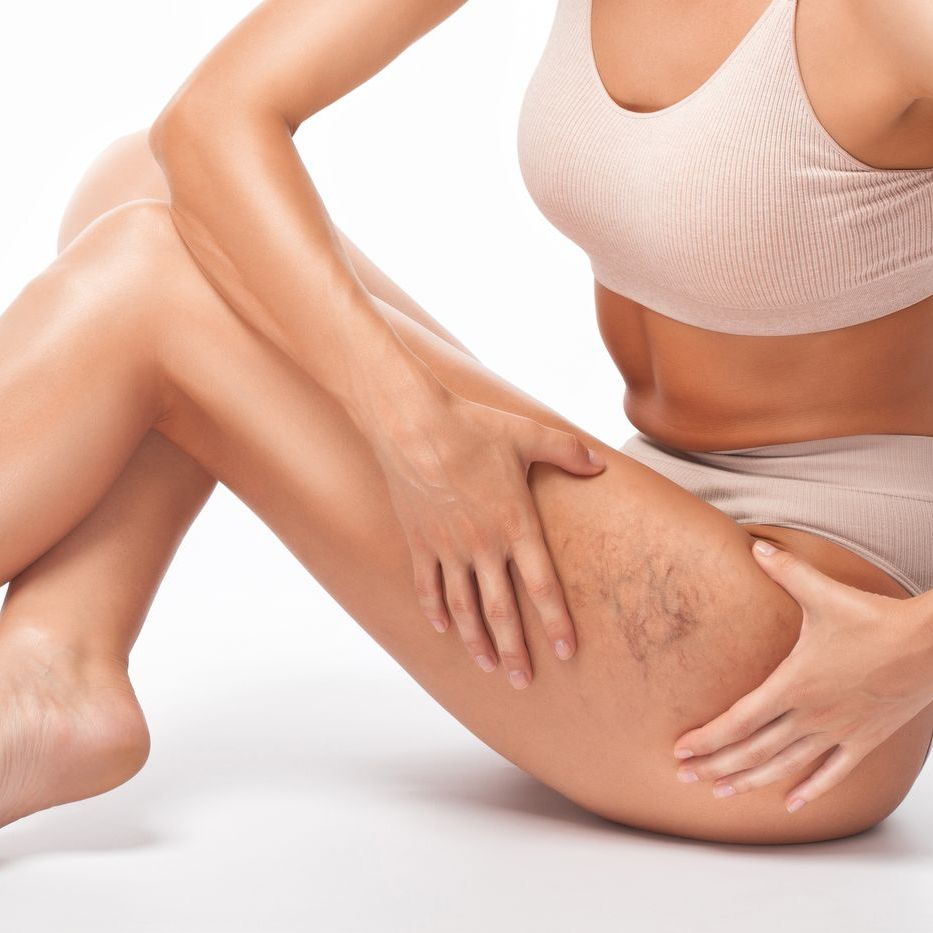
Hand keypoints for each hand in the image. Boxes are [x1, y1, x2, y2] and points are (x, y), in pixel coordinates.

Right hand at [369, 386, 606, 687]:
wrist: (413, 423)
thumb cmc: (473, 426)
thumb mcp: (529, 434)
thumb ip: (568, 452)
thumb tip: (600, 462)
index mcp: (514, 524)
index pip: (541, 586)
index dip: (556, 622)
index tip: (568, 652)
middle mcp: (482, 545)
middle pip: (501, 611)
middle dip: (514, 651)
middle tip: (523, 682)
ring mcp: (447, 547)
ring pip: (463, 607)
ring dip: (476, 641)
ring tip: (488, 666)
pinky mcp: (419, 541)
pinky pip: (428, 586)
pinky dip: (435, 611)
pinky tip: (443, 630)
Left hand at [672, 539, 932, 811]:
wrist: (929, 645)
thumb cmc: (875, 619)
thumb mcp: (824, 593)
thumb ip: (786, 571)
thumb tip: (757, 547)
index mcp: (793, 684)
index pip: (739, 720)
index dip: (708, 738)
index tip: (681, 750)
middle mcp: (811, 715)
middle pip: (754, 750)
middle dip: (716, 765)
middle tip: (685, 778)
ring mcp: (838, 731)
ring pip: (786, 766)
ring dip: (751, 781)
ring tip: (722, 792)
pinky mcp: (864, 740)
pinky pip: (833, 773)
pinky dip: (811, 790)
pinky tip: (792, 804)